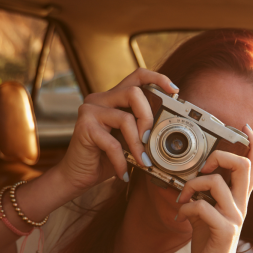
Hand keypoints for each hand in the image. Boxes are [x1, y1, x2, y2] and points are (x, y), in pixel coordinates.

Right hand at [53, 69, 177, 195]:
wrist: (78, 175)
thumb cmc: (105, 158)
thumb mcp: (129, 141)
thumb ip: (142, 130)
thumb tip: (167, 130)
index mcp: (113, 98)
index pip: (137, 76)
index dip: (157, 78)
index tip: (174, 90)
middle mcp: (100, 99)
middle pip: (134, 93)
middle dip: (148, 118)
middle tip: (150, 140)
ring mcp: (90, 110)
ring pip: (126, 118)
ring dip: (137, 145)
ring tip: (141, 162)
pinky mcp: (84, 126)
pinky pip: (113, 143)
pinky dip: (122, 161)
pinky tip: (123, 173)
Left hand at [175, 125, 252, 252]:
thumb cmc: (207, 243)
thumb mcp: (206, 212)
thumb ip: (205, 194)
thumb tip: (193, 176)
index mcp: (239, 199)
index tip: (245, 128)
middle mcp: (242, 206)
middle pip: (244, 166)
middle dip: (220, 156)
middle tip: (205, 166)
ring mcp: (235, 218)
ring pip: (217, 183)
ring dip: (192, 185)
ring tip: (183, 197)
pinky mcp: (224, 231)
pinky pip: (202, 207)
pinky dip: (185, 208)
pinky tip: (180, 215)